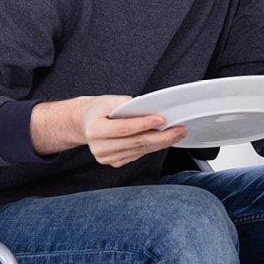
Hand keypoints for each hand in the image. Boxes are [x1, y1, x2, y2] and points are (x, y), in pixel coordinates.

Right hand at [30, 96, 187, 166]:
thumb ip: (126, 104)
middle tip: (178, 130)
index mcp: (94, 130)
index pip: (124, 128)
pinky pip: (138, 155)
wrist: (85, 123)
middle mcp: (99, 147)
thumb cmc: (97, 111)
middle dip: (161, 136)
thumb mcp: (108, 100)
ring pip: (140, 150)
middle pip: (136, 142)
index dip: (144, 124)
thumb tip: (149, 109)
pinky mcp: (114, 162)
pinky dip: (152, 147)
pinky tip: (162, 140)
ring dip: (161, 143)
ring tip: (175, 134)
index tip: (161, 119)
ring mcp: (106, 158)